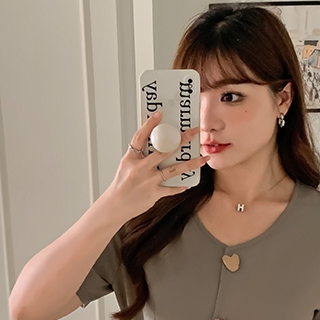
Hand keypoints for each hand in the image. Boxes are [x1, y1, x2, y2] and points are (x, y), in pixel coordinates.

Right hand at [103, 109, 208, 223]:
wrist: (116, 205)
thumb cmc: (122, 184)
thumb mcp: (127, 164)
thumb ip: (140, 154)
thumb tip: (153, 141)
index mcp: (132, 158)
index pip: (141, 137)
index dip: (149, 124)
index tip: (159, 114)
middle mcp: (141, 168)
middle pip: (164, 151)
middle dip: (181, 140)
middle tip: (193, 132)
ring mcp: (148, 181)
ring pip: (173, 170)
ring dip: (190, 164)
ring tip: (202, 159)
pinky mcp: (154, 193)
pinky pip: (171, 189)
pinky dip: (180, 186)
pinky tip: (189, 183)